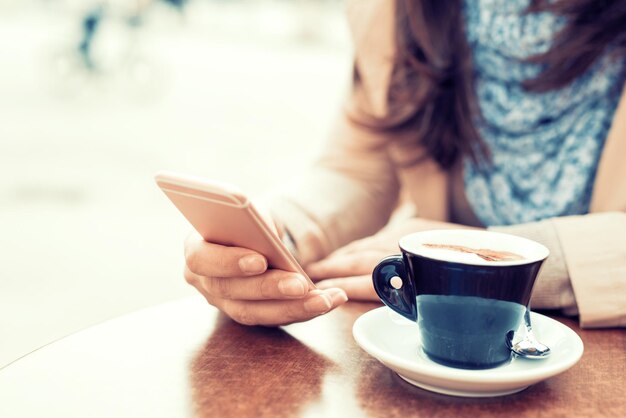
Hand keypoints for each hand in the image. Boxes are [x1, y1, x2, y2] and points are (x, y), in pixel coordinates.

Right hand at [184, 231, 347, 325]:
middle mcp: (204, 281)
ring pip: (255, 312)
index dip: (229, 262)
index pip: (202, 260)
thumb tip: (266, 230)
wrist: (254, 236)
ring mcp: (224, 302)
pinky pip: (275, 317)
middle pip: (232, 291)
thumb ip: (253, 218)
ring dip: (293, 308)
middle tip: (301, 284)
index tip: (260, 260)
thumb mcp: (251, 210)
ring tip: (325, 299)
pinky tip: (329, 301)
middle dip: (270, 288)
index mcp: (196, 249)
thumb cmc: (248, 221)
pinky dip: (304, 310)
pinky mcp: (249, 313)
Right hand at [307, 218, 477, 300]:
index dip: (340, 284)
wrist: (508, 250)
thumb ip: (412, 296)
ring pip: (364, 245)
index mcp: (412, 267)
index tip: (318, 288)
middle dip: (331, 268)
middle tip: (307, 275)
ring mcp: (407, 232)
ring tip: (319, 266)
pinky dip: (357, 246)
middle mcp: (406, 246)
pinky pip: (376, 237)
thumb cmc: (479, 282)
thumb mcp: (445, 295)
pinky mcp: (411, 223)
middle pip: (358, 258)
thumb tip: (383, 295)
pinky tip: (346, 253)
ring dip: (340, 256)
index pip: (367, 277)